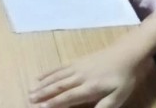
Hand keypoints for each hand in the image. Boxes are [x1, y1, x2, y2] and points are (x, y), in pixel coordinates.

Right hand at [29, 38, 146, 107]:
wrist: (127, 53)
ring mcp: (77, 67)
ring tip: (30, 91)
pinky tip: (40, 77)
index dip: (54, 103)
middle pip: (58, 86)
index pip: (68, 97)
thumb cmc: (124, 78)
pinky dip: (48, 73)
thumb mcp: (118, 98)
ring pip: (56, 77)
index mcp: (90, 88)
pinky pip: (60, 68)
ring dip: (43, 84)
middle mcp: (80, 77)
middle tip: (29, 100)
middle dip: (43, 94)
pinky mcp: (77, 62)